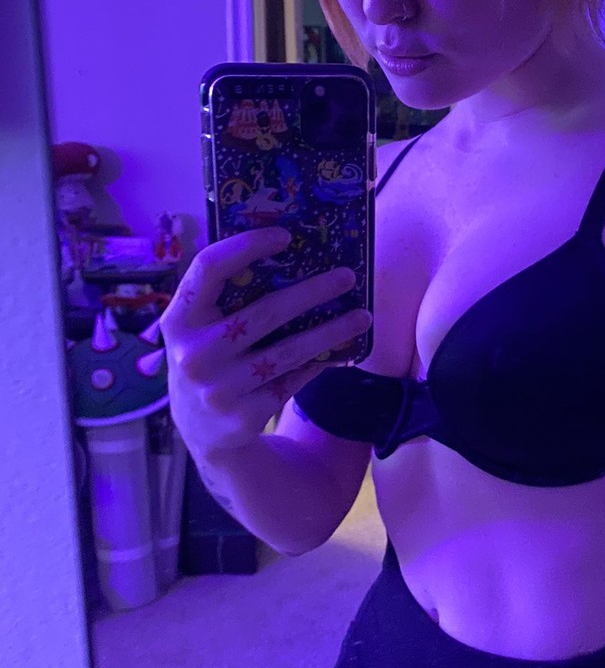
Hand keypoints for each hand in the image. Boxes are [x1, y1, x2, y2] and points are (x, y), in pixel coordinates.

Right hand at [160, 227, 369, 462]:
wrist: (202, 432)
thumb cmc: (210, 361)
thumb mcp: (199, 331)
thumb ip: (225, 301)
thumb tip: (289, 256)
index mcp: (178, 321)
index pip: (209, 268)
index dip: (246, 246)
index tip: (285, 236)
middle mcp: (194, 355)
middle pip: (265, 311)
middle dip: (313, 291)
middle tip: (347, 276)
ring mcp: (219, 389)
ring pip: (290, 350)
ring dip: (332, 331)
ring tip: (362, 316)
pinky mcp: (245, 416)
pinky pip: (294, 380)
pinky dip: (318, 362)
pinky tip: (339, 350)